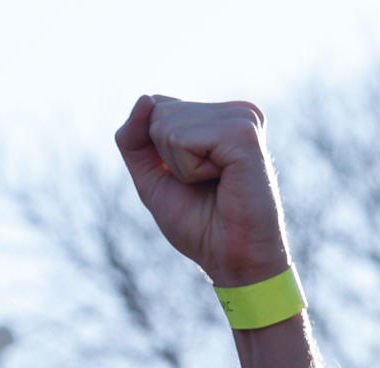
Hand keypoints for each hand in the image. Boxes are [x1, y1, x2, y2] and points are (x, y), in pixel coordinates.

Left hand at [115, 95, 290, 287]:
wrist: (230, 257)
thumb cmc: (198, 223)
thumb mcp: (151, 178)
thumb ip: (135, 140)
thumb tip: (144, 98)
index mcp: (219, 117)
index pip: (155, 108)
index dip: (154, 151)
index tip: (188, 178)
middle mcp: (235, 111)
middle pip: (158, 113)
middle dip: (165, 158)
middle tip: (202, 184)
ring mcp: (243, 118)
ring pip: (166, 125)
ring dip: (178, 166)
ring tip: (213, 183)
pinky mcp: (244, 133)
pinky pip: (183, 138)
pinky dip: (188, 169)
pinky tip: (220, 180)